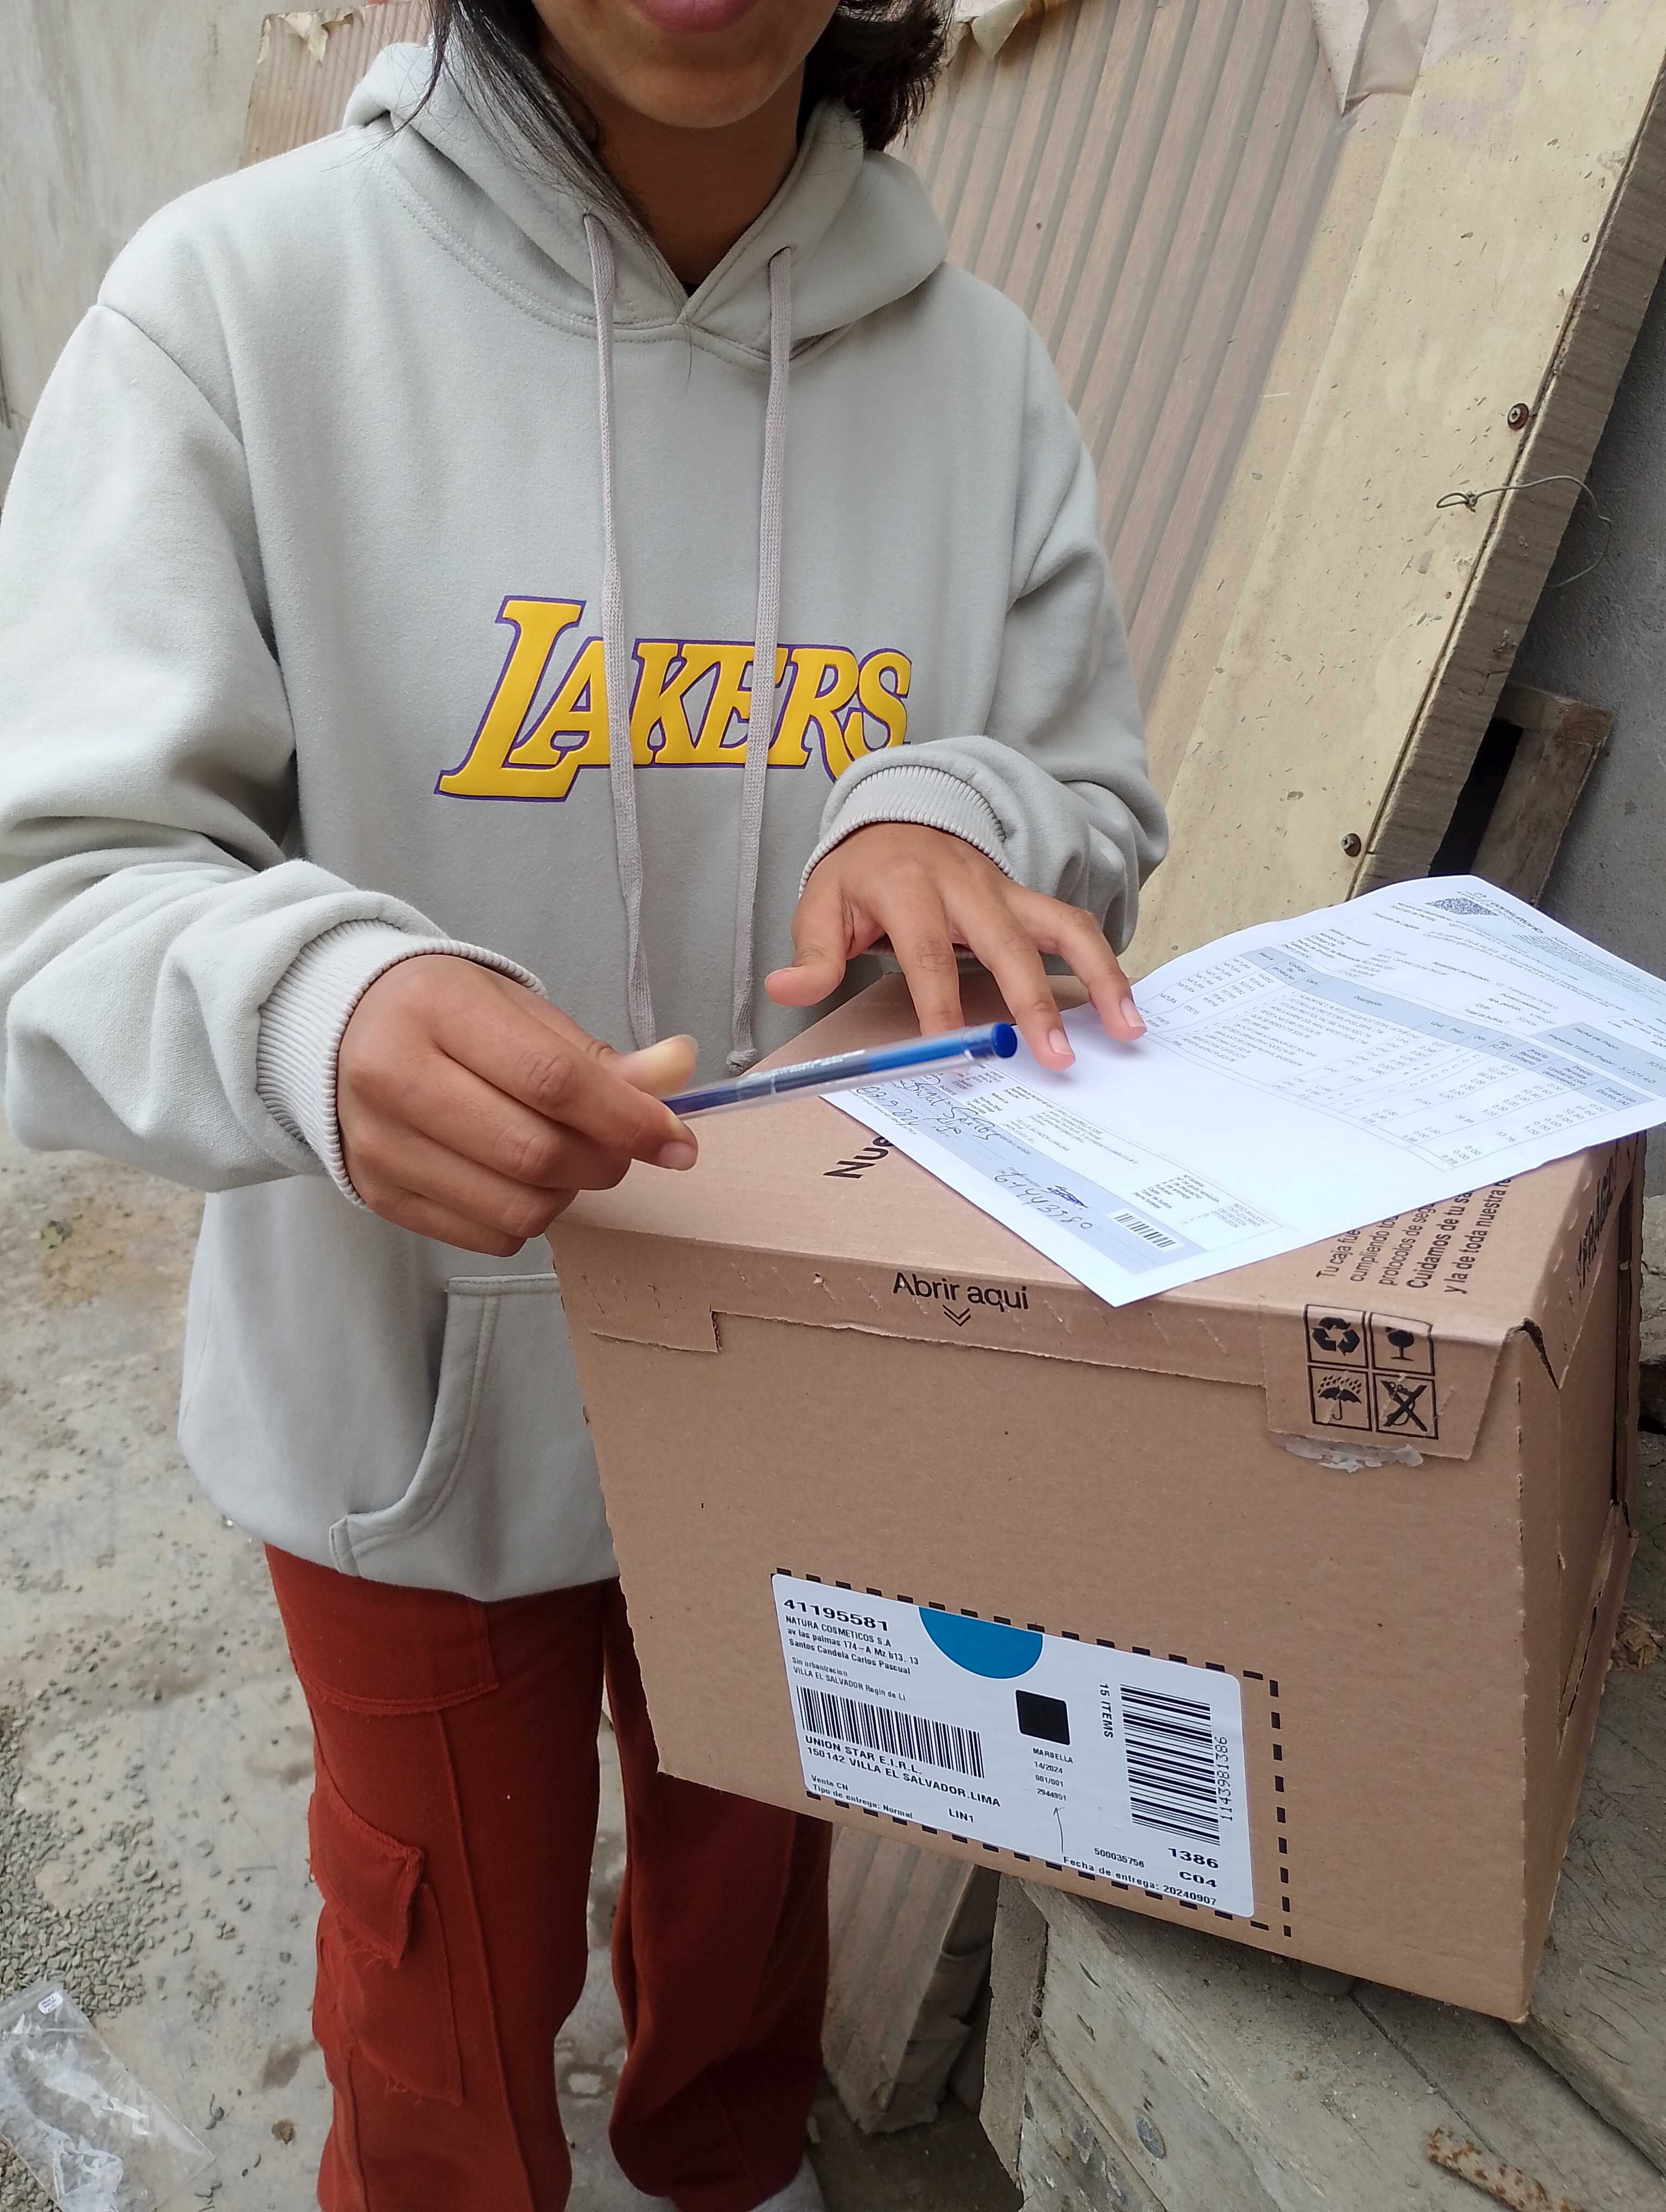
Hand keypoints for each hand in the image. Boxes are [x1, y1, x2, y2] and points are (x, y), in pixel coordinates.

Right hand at [337, 956, 698, 1255]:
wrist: (343, 1030)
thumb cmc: (446, 1014)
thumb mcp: (519, 1011)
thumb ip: (598, 1053)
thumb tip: (677, 1072)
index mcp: (436, 1010)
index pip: (552, 1080)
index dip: (627, 1118)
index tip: (677, 1141)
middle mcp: (393, 1078)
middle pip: (534, 1153)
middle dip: (604, 1162)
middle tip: (620, 1149)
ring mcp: (380, 1145)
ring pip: (515, 1209)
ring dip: (568, 1195)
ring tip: (564, 1160)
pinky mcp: (378, 1194)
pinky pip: (486, 1236)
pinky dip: (526, 1219)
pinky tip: (519, 1180)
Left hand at [767, 824, 1144, 1070]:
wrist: (896, 818)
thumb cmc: (859, 875)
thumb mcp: (821, 905)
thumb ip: (811, 954)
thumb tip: (784, 990)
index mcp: (908, 886)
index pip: (928, 952)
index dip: (941, 1004)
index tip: (955, 1051)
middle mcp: (966, 884)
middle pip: (1007, 944)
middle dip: (1032, 1001)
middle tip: (1053, 1057)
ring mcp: (1005, 889)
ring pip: (1062, 926)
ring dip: (1099, 977)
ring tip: (1127, 1029)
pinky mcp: (1027, 898)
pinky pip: (1074, 926)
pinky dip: (1105, 963)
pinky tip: (1125, 1007)